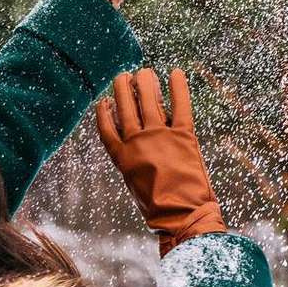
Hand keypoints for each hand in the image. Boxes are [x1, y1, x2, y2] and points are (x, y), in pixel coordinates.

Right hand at [95, 68, 227, 255]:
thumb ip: (133, 163)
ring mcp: (160, 137)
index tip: (104, 100)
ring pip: (149, 102)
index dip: (104, 112)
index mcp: (122, 156)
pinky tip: (177, 73)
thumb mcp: (135, 185)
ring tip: (144, 72)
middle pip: (126, 108)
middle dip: (124, 89)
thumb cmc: (159, 208)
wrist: (182, 215)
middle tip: (125, 75)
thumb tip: (135, 150)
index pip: (106, 128)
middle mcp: (137, 142)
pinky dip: (179, 88)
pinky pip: (181, 106)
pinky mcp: (184, 136)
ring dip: (145, 83)